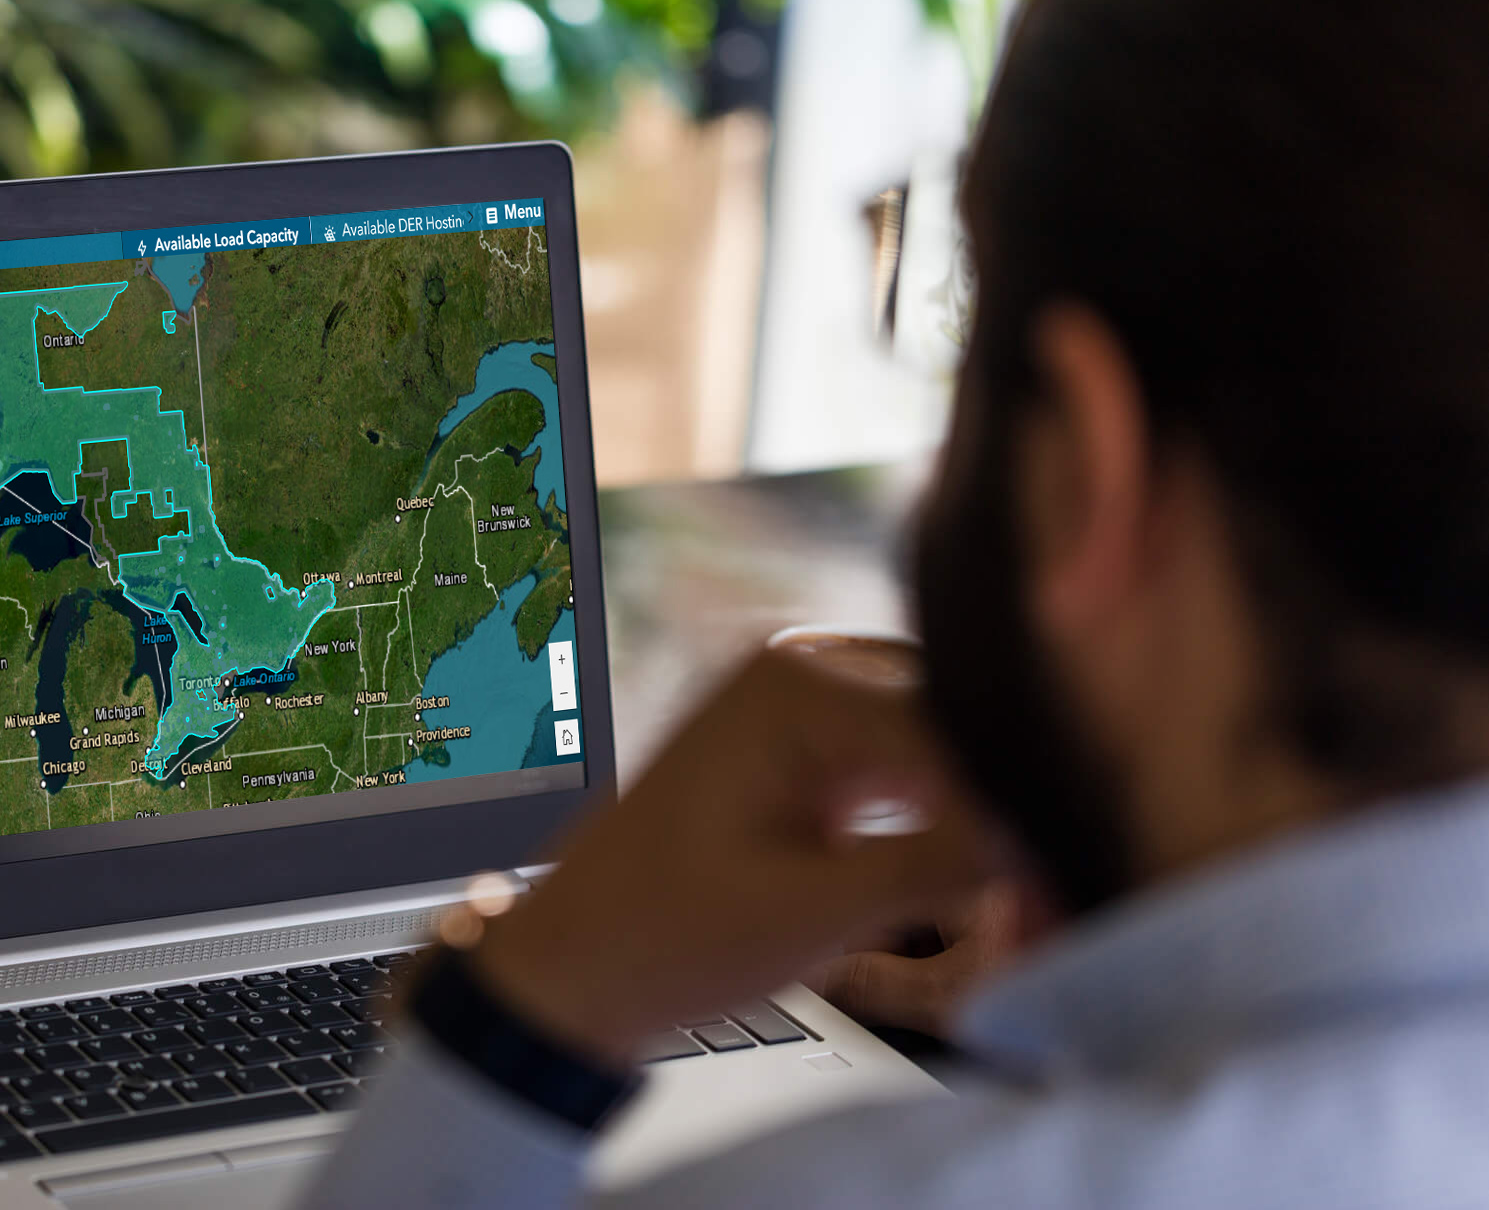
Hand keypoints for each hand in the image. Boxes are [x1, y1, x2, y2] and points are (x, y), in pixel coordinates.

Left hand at [463, 644, 1002, 1068]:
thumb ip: (934, 866)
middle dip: (1003, 798)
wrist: (572, 967)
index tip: (1064, 874)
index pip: (955, 730)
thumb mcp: (813, 912)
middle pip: (952, 721)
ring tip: (1023, 886)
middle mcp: (795, 668)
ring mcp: (793, 703)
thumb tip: (1036, 838)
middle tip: (1052, 884)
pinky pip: (897, 760)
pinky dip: (936, 812)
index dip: (1019, 807)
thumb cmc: (659, 936)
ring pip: (935, 741)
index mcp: (793, 687)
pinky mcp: (794, 746)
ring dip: (975, 807)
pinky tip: (971, 869)